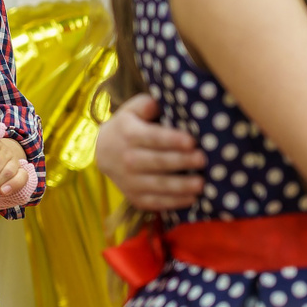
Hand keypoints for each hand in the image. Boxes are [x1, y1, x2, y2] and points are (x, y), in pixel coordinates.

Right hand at [92, 94, 205, 212]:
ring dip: (180, 186)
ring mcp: (129, 181)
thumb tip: (157, 104)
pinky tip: (191, 198)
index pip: (152, 137)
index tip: (192, 141)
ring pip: (157, 185)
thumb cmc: (127, 126)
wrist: (103, 151)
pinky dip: (174, 202)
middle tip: (202, 160)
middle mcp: (127, 159)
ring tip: (201, 184)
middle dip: (181, 161)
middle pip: (157, 162)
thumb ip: (146, 104)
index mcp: (128, 134)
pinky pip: (155, 202)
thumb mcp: (132, 110)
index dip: (172, 140)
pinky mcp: (135, 197)